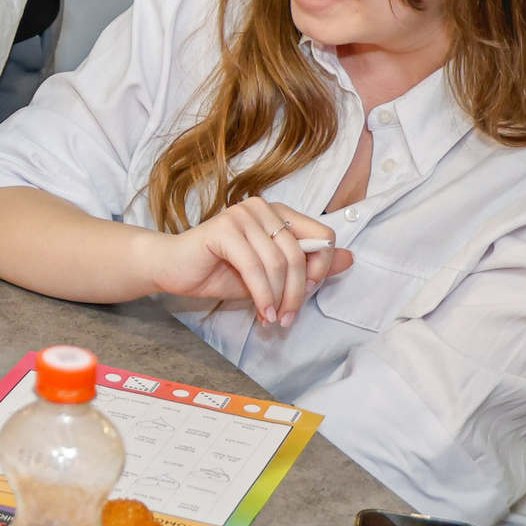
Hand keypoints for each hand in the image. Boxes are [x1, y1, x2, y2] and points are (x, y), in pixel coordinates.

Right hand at [141, 198, 352, 327]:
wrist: (173, 269)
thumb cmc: (221, 271)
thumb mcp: (272, 274)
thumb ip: (308, 266)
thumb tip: (351, 259)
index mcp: (278, 212)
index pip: (323, 235)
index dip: (321, 268)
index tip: (308, 295)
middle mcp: (262, 207)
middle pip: (300, 254)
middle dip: (298, 293)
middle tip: (288, 318)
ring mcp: (242, 214)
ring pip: (278, 263)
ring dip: (279, 298)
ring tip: (272, 319)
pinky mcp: (223, 228)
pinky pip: (254, 267)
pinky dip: (262, 295)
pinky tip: (262, 312)